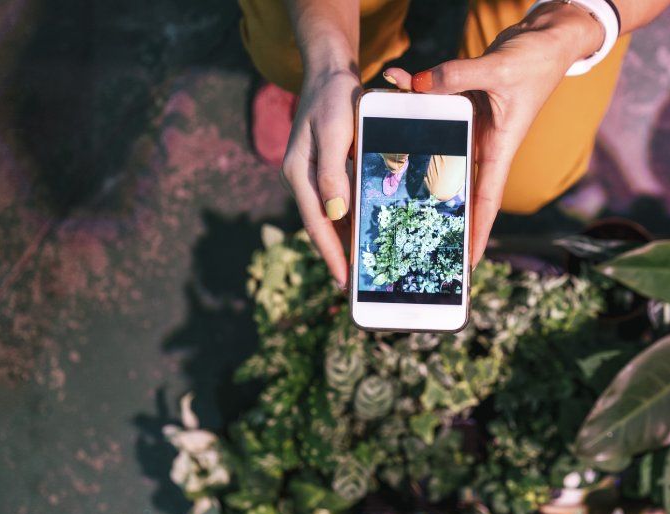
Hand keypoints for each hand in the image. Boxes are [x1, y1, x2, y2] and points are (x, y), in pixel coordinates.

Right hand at [280, 65, 360, 288]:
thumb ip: (333, 172)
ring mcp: (314, 176)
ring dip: (348, 242)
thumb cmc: (334, 97)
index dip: (332, 255)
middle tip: (360, 286)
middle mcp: (303, 180)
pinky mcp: (327, 170)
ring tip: (367, 269)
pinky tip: (370, 233)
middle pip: (324, 227)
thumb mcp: (333, 131)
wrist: (330, 70)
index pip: (317, 224)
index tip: (345, 283)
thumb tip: (335, 214)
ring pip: (333, 218)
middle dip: (340, 257)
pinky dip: (354, 220)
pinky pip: (340, 202)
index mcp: (299, 174)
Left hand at [384, 2, 602, 266]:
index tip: (468, 264)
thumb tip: (416, 85)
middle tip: (406, 228)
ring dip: (409, 135)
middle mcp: (483, 141)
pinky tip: (395, 81)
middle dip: (433, 203)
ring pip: (435, 139)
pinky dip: (414, 92)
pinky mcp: (463, 102)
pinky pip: (433, 103)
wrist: (546, 37)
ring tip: (379, 144)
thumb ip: (455, 76)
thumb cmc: (536, 60)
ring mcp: (472, 123)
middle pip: (453, 180)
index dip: (477, 234)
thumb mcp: (498, 69)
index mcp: (499, 147)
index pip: (486, 200)